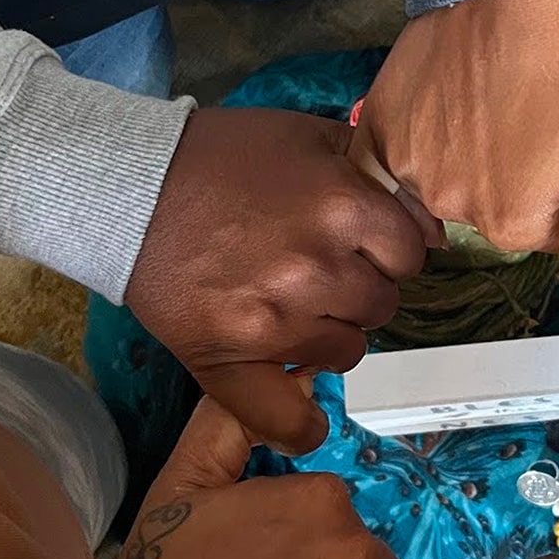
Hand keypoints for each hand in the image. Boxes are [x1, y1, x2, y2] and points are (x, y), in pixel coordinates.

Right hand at [126, 108, 426, 453]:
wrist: (126, 186)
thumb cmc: (219, 158)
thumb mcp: (308, 135)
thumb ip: (375, 171)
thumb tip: (432, 225)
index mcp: (344, 207)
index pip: (411, 252)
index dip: (388, 246)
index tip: (360, 242)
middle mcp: (318, 268)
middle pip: (383, 302)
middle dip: (359, 285)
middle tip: (316, 269)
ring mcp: (277, 320)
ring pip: (350, 350)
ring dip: (331, 332)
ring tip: (289, 306)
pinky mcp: (230, 359)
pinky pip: (286, 418)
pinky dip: (300, 423)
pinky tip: (304, 414)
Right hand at [350, 0, 558, 270]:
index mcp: (511, 223)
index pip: (557, 232)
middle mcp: (451, 210)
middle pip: (505, 212)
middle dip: (529, 178)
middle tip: (541, 112)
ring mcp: (408, 171)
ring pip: (459, 185)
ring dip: (481, 158)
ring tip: (500, 98)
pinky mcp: (381, 131)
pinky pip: (401, 166)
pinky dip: (425, 150)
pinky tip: (446, 112)